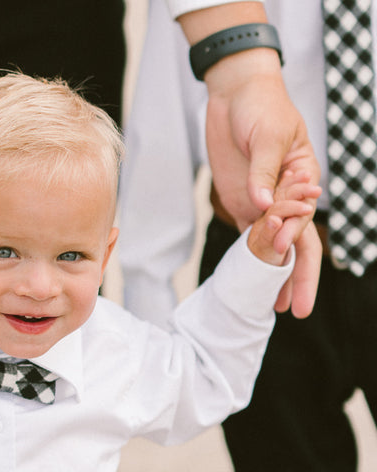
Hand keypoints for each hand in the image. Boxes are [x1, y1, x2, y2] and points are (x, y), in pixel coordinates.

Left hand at [204, 49, 321, 317]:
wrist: (236, 94)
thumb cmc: (261, 106)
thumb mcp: (268, 135)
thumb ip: (264, 172)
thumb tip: (262, 205)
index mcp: (303, 178)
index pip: (303, 217)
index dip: (293, 238)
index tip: (284, 253)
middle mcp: (287, 196)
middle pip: (297, 244)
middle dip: (298, 278)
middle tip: (297, 311)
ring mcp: (265, 203)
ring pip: (275, 248)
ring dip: (276, 279)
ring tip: (277, 310)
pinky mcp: (244, 204)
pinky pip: (251, 238)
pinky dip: (254, 263)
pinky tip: (255, 288)